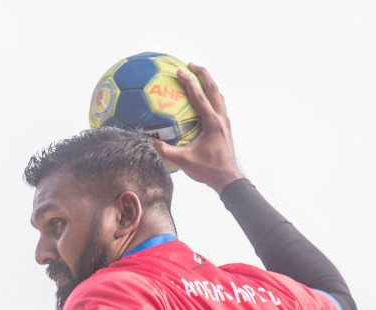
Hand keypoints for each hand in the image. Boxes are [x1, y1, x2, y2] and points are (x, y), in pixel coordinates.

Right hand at [149, 63, 241, 192]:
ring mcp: (225, 122)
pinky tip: (203, 100)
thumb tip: (147, 140)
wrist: (228, 179)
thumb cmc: (207, 170)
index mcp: (212, 122)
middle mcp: (221, 118)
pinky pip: (219, 106)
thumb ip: (164, 150)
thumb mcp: (183, 160)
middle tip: (190, 64)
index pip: (199, 96)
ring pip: (219, 96)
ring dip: (209, 84)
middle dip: (203, 74)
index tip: (179, 70)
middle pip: (214, 88)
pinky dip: (211, 97)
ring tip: (198, 77)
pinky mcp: (225, 128)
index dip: (189, 81)